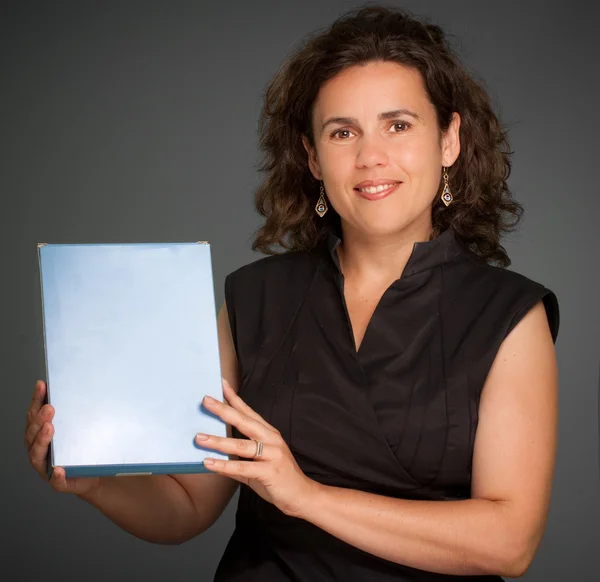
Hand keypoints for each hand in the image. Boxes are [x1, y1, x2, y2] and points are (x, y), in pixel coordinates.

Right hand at [25, 380, 100, 496]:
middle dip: (39, 420)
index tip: (42, 385)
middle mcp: (39, 451)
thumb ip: (74, 411)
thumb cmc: (82, 447)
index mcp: (40, 435)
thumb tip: (80, 385)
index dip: (36, 400)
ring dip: (42, 442)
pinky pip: (56, 481)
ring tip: (49, 428)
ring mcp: (47, 468)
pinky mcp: (61, 483)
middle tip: (50, 408)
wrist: (94, 474)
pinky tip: (59, 470)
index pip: (34, 416)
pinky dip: (56, 476)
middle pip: (32, 435)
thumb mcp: (78, 426)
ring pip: (37, 456)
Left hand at [196, 380, 318, 518]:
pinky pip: (243, 467)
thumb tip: (212, 458)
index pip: (249, 412)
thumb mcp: (257, 465)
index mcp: (268, 434)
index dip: (235, 399)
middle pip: (244, 421)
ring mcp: (272, 454)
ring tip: (200, 438)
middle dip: (224, 410)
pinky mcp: (270, 471)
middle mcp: (271, 440)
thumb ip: (237, 460)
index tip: (222, 385)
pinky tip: (209, 463)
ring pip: (241, 445)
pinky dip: (224, 465)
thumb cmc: (278, 478)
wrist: (301, 495)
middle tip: (206, 401)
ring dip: (218, 441)